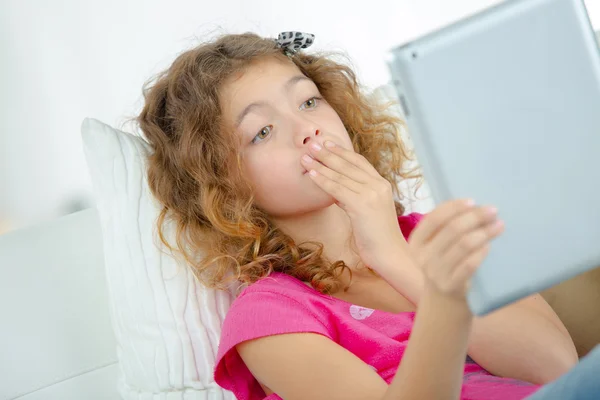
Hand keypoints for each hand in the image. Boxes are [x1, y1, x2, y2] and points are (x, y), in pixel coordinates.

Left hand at [300, 140, 404, 270]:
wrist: (390, 255)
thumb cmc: (377, 238)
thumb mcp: (366, 212)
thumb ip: (353, 198)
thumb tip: (335, 191)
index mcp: (382, 185)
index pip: (360, 162)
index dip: (342, 151)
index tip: (327, 143)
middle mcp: (378, 186)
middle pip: (348, 164)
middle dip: (328, 153)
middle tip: (311, 144)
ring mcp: (372, 194)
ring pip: (341, 175)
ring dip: (321, 165)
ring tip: (305, 157)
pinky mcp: (362, 205)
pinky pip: (337, 189)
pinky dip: (323, 180)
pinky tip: (311, 175)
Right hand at [408, 199, 503, 301]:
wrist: (443, 303)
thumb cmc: (445, 267)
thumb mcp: (435, 248)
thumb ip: (445, 230)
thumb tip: (474, 206)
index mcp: (417, 241)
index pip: (434, 218)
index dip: (454, 207)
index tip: (473, 201)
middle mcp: (423, 257)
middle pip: (452, 229)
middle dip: (475, 217)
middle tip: (493, 211)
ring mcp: (436, 273)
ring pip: (463, 245)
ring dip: (484, 232)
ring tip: (499, 226)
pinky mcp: (451, 286)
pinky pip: (469, 265)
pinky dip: (481, 252)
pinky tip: (490, 245)